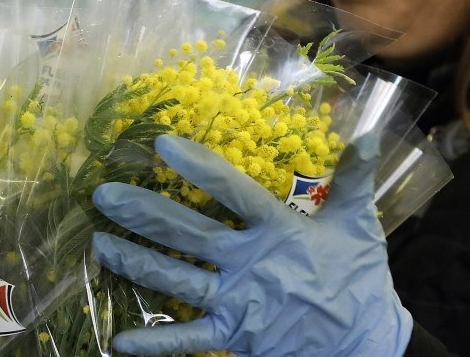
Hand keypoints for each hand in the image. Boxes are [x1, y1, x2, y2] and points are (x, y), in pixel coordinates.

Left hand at [91, 134, 411, 355]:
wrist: (366, 343)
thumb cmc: (358, 278)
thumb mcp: (359, 224)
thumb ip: (355, 177)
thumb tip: (371, 134)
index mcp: (278, 229)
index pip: (231, 189)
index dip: (197, 166)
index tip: (162, 143)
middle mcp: (249, 263)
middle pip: (187, 233)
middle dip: (142, 213)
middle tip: (102, 195)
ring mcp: (237, 302)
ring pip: (176, 280)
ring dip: (135, 262)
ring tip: (98, 244)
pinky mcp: (232, 336)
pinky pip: (187, 341)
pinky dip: (154, 343)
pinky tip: (118, 340)